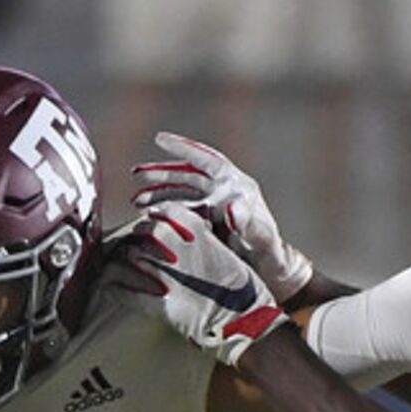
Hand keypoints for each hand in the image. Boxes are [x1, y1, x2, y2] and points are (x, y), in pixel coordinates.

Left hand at [109, 207, 289, 365]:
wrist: (249, 321)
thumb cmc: (243, 289)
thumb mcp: (229, 253)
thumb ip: (206, 240)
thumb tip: (191, 234)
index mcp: (197, 232)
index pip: (166, 212)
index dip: (156, 218)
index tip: (152, 223)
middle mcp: (178, 248)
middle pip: (144, 233)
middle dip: (137, 237)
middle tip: (132, 243)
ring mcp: (168, 276)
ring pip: (132, 258)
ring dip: (123, 260)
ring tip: (116, 263)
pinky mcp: (162, 305)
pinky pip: (129, 294)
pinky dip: (117, 291)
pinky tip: (109, 289)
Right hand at [131, 133, 316, 300]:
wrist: (274, 273)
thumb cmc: (272, 255)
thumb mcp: (263, 240)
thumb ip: (249, 224)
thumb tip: (230, 208)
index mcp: (238, 187)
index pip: (207, 160)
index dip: (184, 148)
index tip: (159, 139)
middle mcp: (224, 192)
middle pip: (188, 176)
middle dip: (162, 174)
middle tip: (136, 175)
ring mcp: (214, 207)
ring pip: (181, 194)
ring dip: (159, 195)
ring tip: (136, 201)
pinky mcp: (208, 223)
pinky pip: (182, 212)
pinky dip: (165, 212)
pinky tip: (149, 217)